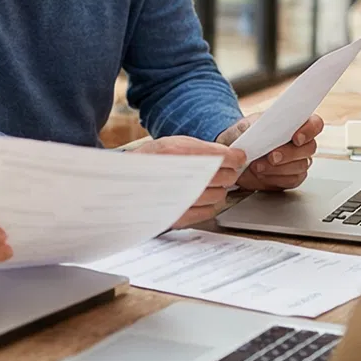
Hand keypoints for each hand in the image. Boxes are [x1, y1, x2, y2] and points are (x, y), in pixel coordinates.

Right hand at [129, 135, 245, 227]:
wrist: (122, 183)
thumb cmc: (149, 160)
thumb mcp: (173, 143)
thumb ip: (203, 148)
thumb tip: (231, 155)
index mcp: (178, 153)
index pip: (222, 158)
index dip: (234, 158)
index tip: (238, 158)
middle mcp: (180, 177)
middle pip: (224, 177)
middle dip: (227, 172)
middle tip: (222, 170)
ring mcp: (179, 200)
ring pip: (219, 195)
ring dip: (218, 189)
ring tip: (207, 183)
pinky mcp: (178, 217)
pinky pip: (209, 212)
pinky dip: (210, 204)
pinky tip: (201, 196)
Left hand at [218, 113, 324, 191]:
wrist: (235, 156)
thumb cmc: (244, 137)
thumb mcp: (245, 126)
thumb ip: (255, 126)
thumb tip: (259, 130)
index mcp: (295, 124)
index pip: (314, 124)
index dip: (309, 130)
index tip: (296, 138)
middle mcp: (301, 143)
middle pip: (309, 148)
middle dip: (289, 154)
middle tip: (271, 157)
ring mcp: (298, 161)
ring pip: (300, 166)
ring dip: (278, 168)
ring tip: (258, 166)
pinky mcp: (292, 177)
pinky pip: (292, 180)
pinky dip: (275, 178)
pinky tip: (262, 175)